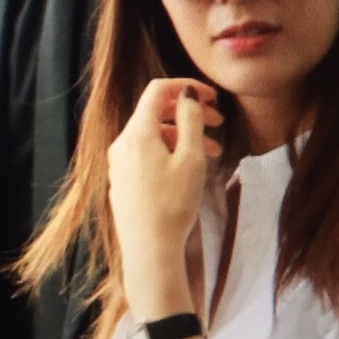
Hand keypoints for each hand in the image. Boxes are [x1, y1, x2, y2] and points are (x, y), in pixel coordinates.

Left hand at [108, 80, 222, 313]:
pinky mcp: (122, 182)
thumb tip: (188, 94)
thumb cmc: (173, 205)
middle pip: (156, 113)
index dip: (187, 87)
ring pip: (153, 136)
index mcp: (137, 133)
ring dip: (182, 136)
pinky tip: (188, 170)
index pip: (158, 90)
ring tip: (212, 153)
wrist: (150, 252)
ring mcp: (119, 164)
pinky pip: (145, 155)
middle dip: (188, 114)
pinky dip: (168, 152)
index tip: (212, 98)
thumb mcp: (191, 158)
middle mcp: (122, 143)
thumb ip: (191, 120)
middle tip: (218, 123)